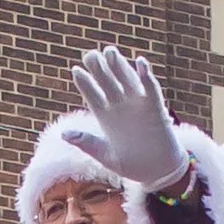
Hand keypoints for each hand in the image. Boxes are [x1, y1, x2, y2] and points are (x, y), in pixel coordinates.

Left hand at [67, 47, 187, 190]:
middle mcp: (120, 106)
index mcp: (106, 116)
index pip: (92, 95)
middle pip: (107, 82)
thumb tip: (64, 134)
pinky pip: (151, 88)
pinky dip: (146, 75)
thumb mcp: (106, 156)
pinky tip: (140, 62)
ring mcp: (138, 104)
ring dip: (119, 65)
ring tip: (110, 51)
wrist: (159, 172)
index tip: (76, 71)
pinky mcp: (155, 107)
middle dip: (99, 68)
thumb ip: (88, 143)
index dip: (84, 83)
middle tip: (90, 55)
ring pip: (127, 79)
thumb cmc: (132, 165)